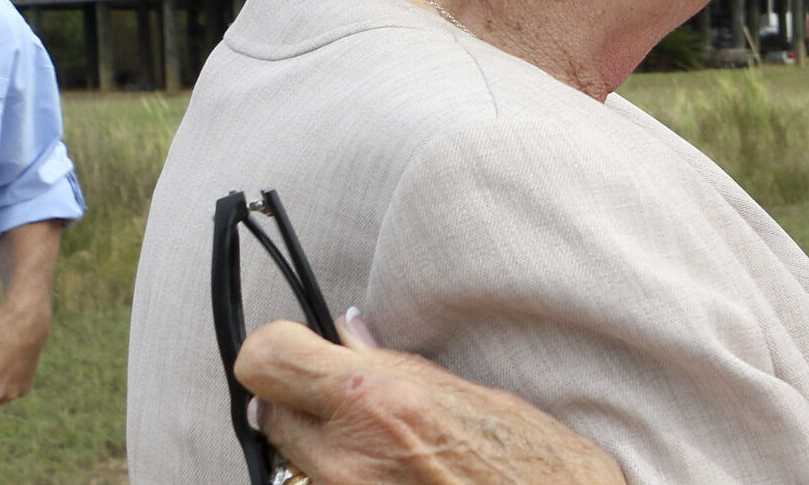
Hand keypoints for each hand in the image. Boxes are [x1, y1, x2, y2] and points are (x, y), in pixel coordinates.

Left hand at [237, 318, 626, 484]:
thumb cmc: (542, 469)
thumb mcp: (481, 399)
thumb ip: (401, 369)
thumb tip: (352, 339)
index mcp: (377, 400)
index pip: (266, 359)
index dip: (279, 350)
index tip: (301, 350)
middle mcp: (346, 457)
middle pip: (271, 411)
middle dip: (302, 402)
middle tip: (349, 403)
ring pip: (295, 460)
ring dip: (325, 448)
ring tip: (385, 449)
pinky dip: (346, 477)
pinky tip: (397, 476)